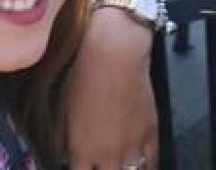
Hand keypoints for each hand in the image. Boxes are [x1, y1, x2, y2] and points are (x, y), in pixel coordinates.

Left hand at [63, 9, 158, 169]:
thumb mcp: (63, 111)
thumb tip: (64, 154)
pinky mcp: (150, 133)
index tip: (85, 167)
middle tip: (104, 165)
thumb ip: (63, 141)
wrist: (114, 56)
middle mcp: (106, 153)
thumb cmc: (85, 77)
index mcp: (81, 150)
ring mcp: (131, 146)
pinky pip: (152, 162)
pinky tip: (144, 167)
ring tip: (121, 166)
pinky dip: (148, 166)